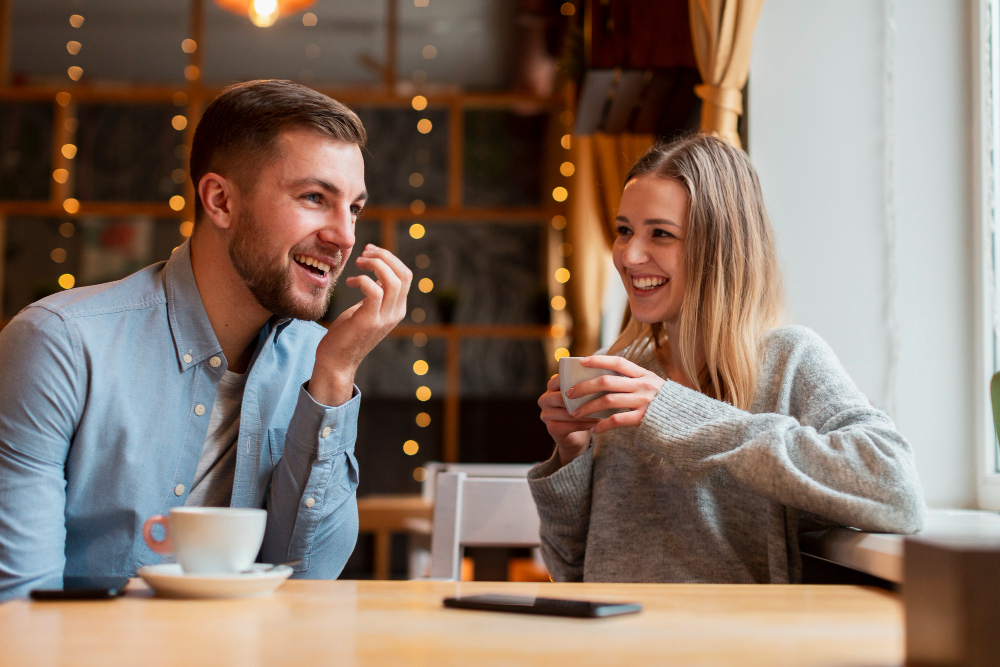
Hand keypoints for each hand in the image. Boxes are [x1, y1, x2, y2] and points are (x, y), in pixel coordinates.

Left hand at [308, 244, 411, 405]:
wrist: (337, 361)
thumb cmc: (348, 332)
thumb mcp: (367, 308)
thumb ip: (377, 293)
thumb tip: (378, 272)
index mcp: (397, 308)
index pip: (405, 275)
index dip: (389, 258)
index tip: (369, 251)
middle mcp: (396, 313)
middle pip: (404, 275)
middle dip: (384, 256)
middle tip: (364, 252)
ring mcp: (384, 318)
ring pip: (393, 281)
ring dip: (375, 264)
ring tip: (358, 262)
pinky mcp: (369, 322)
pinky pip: (374, 292)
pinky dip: (363, 280)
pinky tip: (351, 282)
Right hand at [538, 374, 595, 465]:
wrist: (575, 435)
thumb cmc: (580, 408)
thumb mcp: (581, 394)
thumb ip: (585, 383)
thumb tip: (605, 374)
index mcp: (551, 386)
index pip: (559, 379)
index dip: (576, 380)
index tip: (596, 381)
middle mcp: (545, 399)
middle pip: (561, 397)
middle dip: (581, 399)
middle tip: (600, 398)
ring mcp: (546, 415)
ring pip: (567, 413)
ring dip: (587, 413)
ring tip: (603, 412)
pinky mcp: (552, 428)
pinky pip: (571, 426)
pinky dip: (586, 424)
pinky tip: (598, 423)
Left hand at [564, 355, 664, 434]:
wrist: (687, 418)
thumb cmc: (664, 402)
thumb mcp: (652, 384)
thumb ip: (633, 380)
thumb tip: (605, 377)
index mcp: (643, 374)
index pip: (618, 362)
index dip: (599, 360)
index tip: (581, 361)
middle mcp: (643, 385)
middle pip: (607, 381)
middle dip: (584, 386)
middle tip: (569, 393)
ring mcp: (644, 401)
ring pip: (608, 400)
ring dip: (588, 407)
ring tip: (574, 413)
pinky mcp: (644, 418)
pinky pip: (617, 420)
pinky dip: (603, 425)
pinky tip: (593, 429)